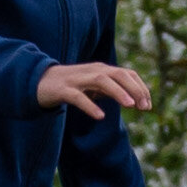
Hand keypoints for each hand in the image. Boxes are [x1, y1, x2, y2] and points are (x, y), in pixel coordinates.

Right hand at [35, 60, 151, 118]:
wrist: (38, 82)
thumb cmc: (70, 86)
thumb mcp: (94, 86)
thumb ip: (111, 90)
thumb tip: (134, 100)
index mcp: (101, 70)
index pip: (127, 74)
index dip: (141, 88)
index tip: (148, 106)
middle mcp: (92, 71)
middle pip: (118, 74)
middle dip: (134, 89)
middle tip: (144, 107)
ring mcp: (77, 79)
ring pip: (101, 80)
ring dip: (118, 92)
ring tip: (130, 106)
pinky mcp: (63, 90)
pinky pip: (78, 97)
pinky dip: (90, 106)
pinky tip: (100, 116)